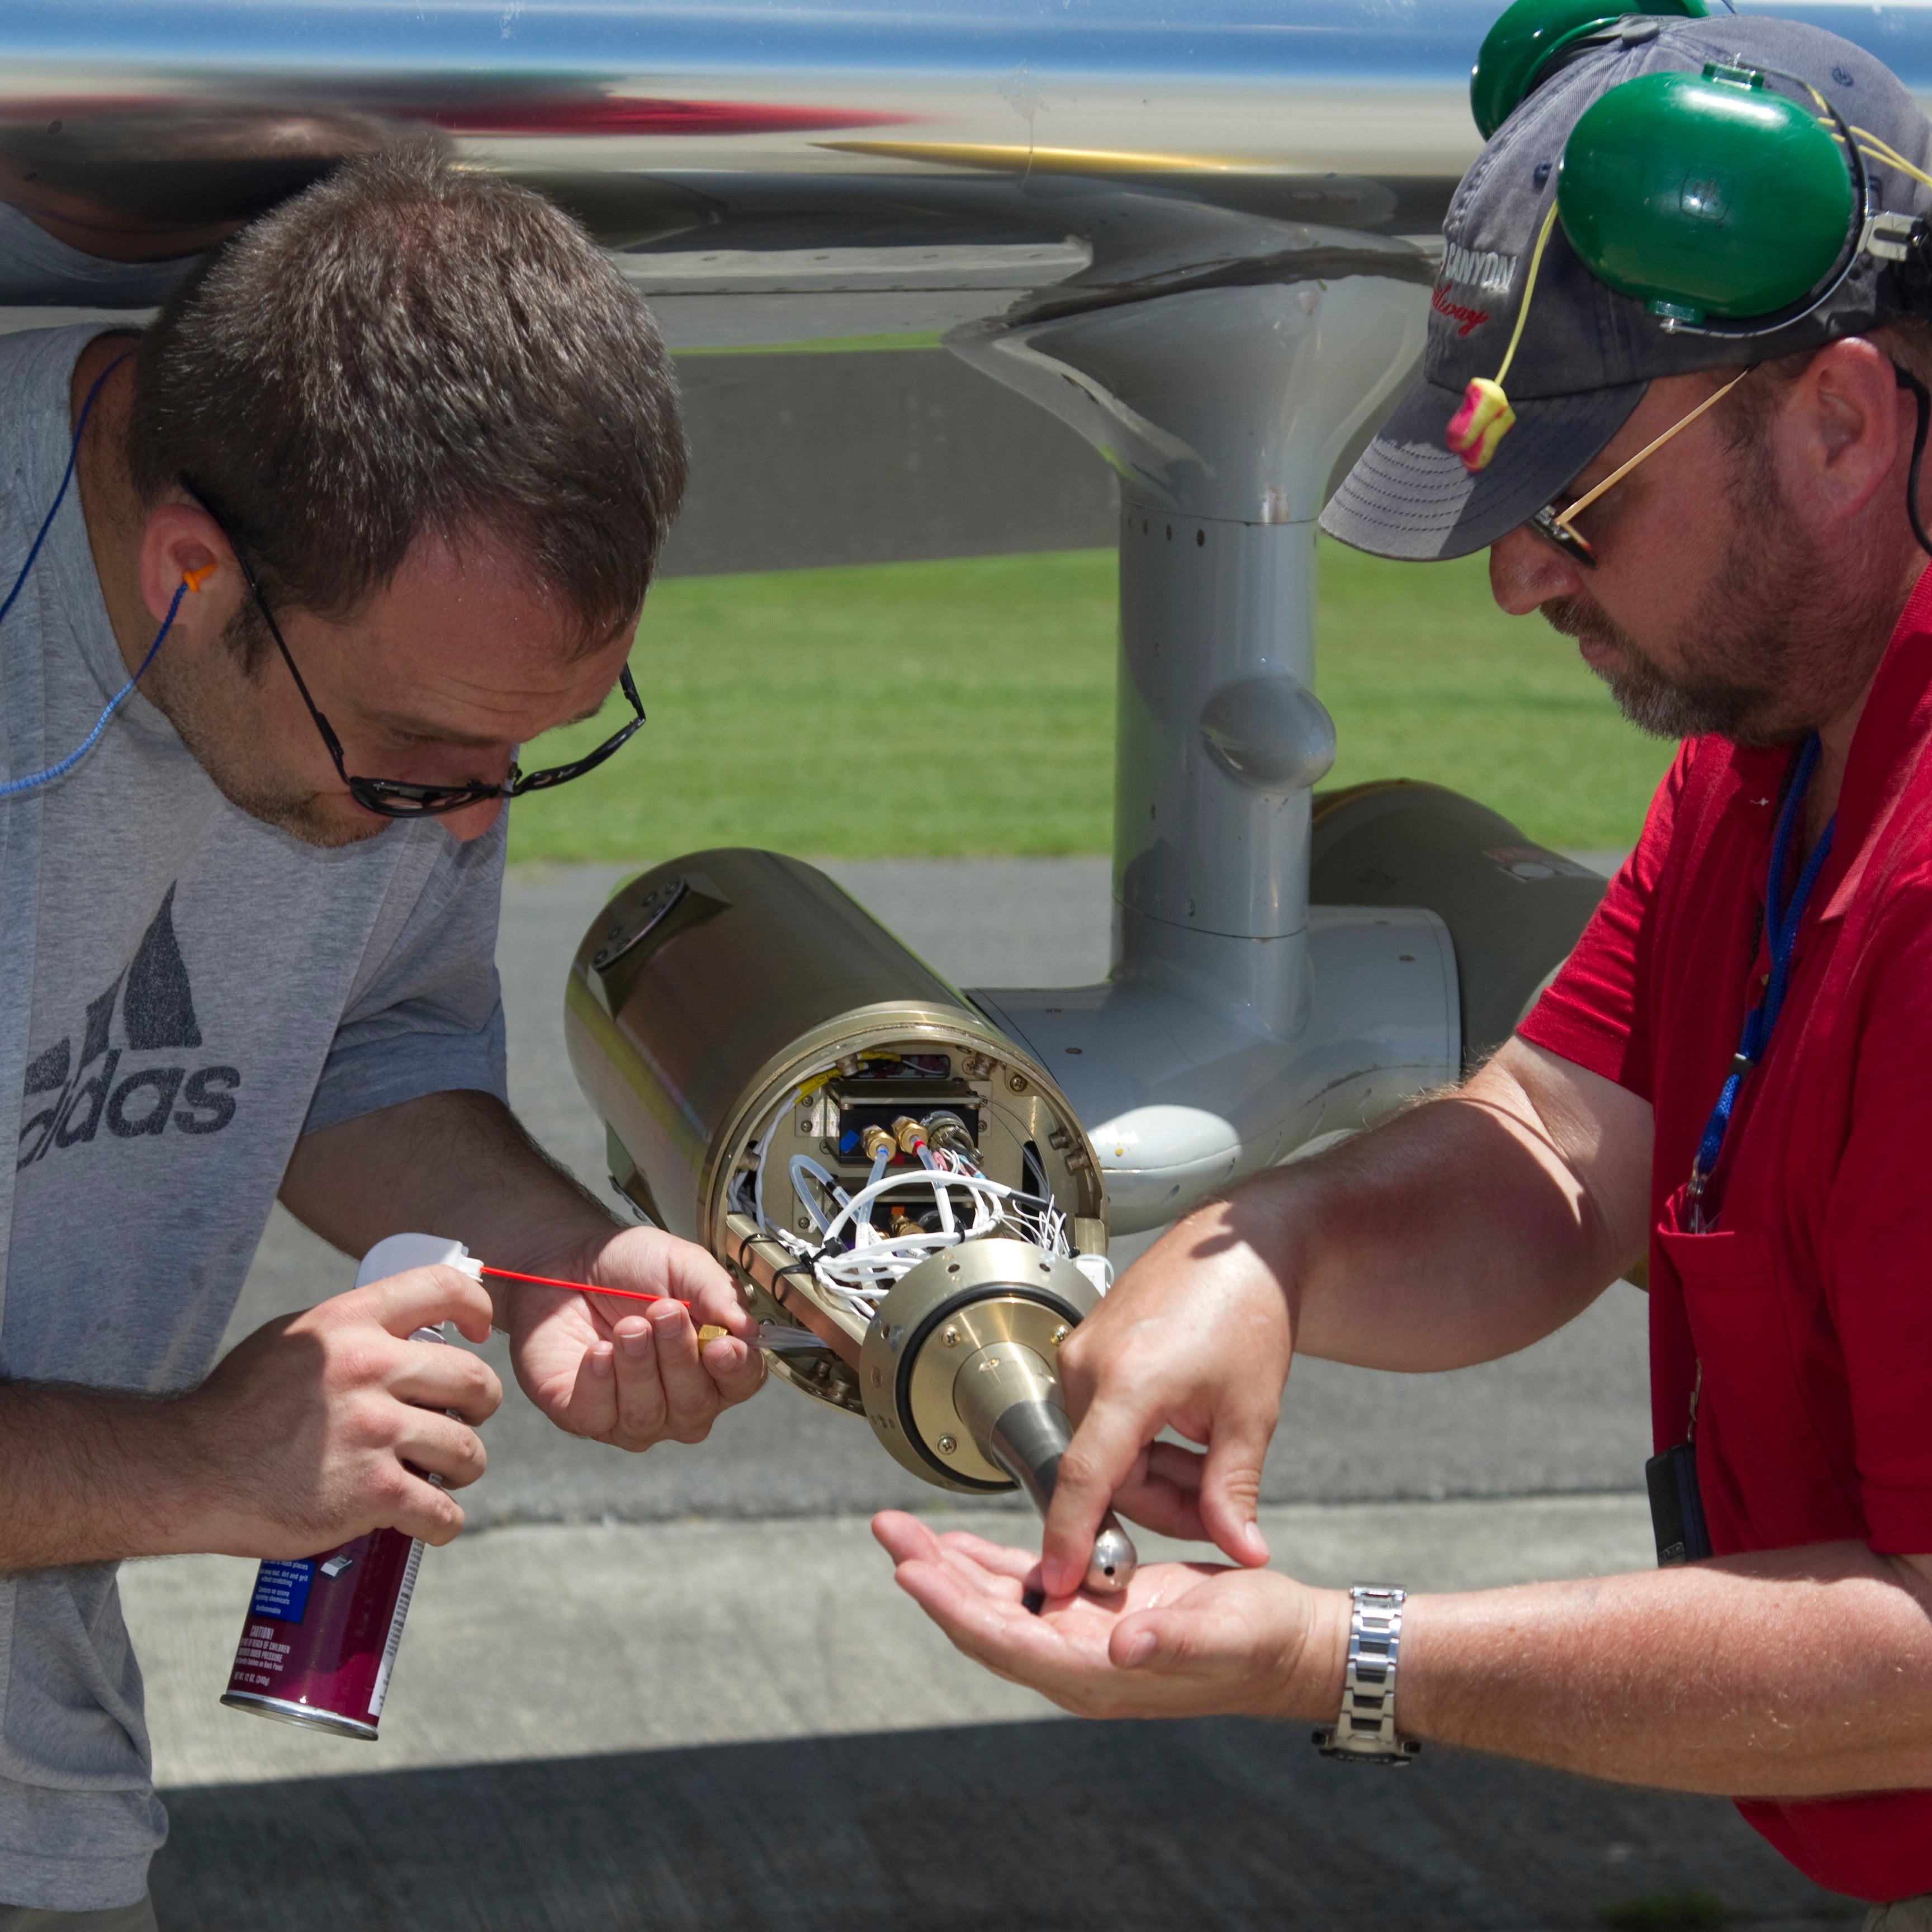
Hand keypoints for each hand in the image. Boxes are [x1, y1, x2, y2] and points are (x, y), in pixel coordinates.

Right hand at [182, 1264, 500, 1556]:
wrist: (185, 1473)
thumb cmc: (235, 1409)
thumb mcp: (290, 1342)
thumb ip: (350, 1334)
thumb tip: (408, 1336)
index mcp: (349, 1323)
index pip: (443, 1289)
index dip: (476, 1309)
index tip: (480, 1333)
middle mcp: (370, 1368)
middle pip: (473, 1379)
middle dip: (479, 1404)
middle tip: (464, 1420)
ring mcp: (375, 1431)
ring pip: (467, 1449)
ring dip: (463, 1466)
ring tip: (445, 1474)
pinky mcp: (373, 1491)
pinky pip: (441, 1510)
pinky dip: (442, 1522)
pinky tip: (429, 1521)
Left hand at [505, 1223, 765, 1449]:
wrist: (564, 1263)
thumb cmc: (628, 1268)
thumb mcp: (681, 1264)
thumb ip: (717, 1292)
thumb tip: (747, 1329)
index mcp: (712, 1363)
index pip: (741, 1382)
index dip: (736, 1369)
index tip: (721, 1344)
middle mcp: (678, 1400)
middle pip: (696, 1405)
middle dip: (679, 1357)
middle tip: (663, 1311)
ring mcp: (632, 1415)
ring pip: (647, 1416)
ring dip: (638, 1367)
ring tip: (627, 1326)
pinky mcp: (584, 1417)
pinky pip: (599, 1417)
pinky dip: (599, 1382)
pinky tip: (597, 1352)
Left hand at [873, 1511, 1344, 1721]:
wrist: (1286, 1645)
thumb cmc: (1261, 1643)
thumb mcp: (1225, 1635)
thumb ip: (1173, 1641)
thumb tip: (1121, 1645)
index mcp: (1097, 1674)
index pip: (1005, 1640)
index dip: (953, 1607)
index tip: (910, 1571)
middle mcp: (1075, 1661)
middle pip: (983, 1620)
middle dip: (932, 1576)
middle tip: (890, 1531)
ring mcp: (1079, 1637)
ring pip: (996, 1602)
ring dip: (949, 1567)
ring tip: (905, 1531)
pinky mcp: (1092, 1611)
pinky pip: (1025, 1587)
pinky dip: (989, 1564)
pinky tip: (961, 1545)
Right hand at [1041, 1199, 1295, 1594]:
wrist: (1240, 1247)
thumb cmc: (1248, 1312)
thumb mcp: (1250, 1413)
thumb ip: (1233, 1490)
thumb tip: (1240, 1549)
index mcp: (1125, 1381)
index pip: (1084, 1477)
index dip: (1070, 1535)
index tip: (1059, 1581)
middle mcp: (1087, 1365)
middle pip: (1105, 1473)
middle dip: (1162, 1501)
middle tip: (1220, 1507)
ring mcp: (1082, 1352)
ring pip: (1105, 1451)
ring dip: (1155, 1470)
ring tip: (1212, 1452)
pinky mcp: (1086, 1348)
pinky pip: (1104, 1421)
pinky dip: (1142, 1440)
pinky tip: (1186, 1429)